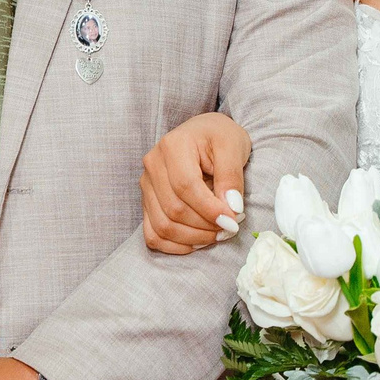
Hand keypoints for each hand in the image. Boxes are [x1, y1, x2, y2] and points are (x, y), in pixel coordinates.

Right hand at [141, 112, 249, 254]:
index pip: (185, 186)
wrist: (204, 133)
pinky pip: (152, 234)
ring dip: (193, 238)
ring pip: (162, 226)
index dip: (209, 209)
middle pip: (173, 209)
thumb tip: (231, 209)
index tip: (233, 221)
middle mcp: (152, 165)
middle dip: (205, 226)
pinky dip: (174, 246)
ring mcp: (146, 185)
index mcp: (172, 146)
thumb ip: (232, 176)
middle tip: (230, 228)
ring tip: (217, 234)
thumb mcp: (233, 147)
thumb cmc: (219, 137)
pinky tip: (197, 242)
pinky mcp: (147, 201)